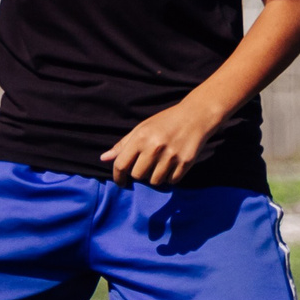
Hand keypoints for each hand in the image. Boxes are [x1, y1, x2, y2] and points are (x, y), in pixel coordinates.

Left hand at [100, 97, 227, 187]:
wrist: (195, 116)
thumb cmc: (165, 122)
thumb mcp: (142, 128)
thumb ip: (123, 145)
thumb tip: (104, 159)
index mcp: (141, 138)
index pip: (121, 165)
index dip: (118, 177)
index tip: (121, 182)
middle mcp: (155, 148)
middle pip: (138, 175)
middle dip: (139, 173)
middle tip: (146, 165)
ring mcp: (171, 156)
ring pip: (155, 181)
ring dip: (155, 176)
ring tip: (160, 165)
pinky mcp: (185, 163)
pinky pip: (171, 181)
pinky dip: (170, 177)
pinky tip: (172, 166)